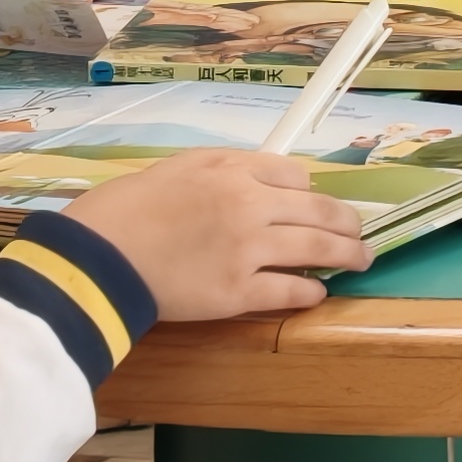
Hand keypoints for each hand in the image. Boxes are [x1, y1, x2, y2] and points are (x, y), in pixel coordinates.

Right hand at [68, 153, 373, 320]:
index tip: (314, 204)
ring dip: (347, 255)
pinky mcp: (238, 293)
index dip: (309, 193)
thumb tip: (254, 186)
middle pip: (318, 210)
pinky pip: (290, 291)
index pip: (294, 175)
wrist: (99, 255)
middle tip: (360, 232)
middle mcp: (250, 203)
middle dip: (347, 222)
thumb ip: (221, 174)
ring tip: (361, 260)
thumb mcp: (178, 169)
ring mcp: (248, 249)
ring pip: (317, 249)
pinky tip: (319, 292)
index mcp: (232, 168)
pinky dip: (311, 291)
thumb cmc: (126, 209)